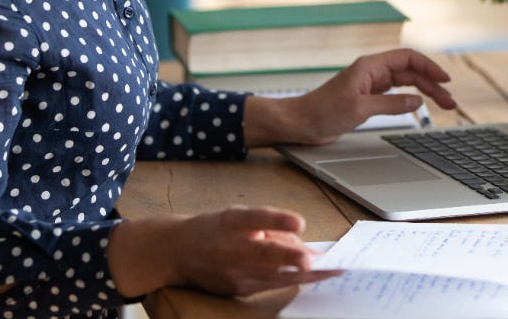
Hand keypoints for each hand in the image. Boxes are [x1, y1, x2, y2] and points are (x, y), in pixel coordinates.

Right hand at [108, 206, 340, 297]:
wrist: (178, 252)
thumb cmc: (216, 229)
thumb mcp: (240, 217)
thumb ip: (272, 226)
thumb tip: (305, 246)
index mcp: (231, 221)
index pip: (255, 218)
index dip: (277, 220)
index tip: (298, 222)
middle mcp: (230, 246)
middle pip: (264, 254)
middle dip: (292, 259)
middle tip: (317, 260)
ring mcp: (232, 272)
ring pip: (272, 275)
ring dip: (303, 274)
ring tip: (330, 270)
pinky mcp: (237, 290)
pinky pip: (269, 284)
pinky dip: (292, 280)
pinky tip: (311, 276)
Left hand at [245, 48, 457, 146]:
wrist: (300, 123)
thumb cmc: (322, 113)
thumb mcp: (359, 109)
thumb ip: (390, 104)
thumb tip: (417, 100)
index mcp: (369, 67)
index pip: (407, 59)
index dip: (429, 67)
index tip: (445, 80)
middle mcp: (371, 73)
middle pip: (410, 72)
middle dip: (432, 83)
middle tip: (450, 102)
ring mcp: (370, 85)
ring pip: (405, 84)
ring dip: (424, 92)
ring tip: (443, 105)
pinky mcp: (367, 99)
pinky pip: (395, 95)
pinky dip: (410, 99)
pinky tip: (420, 107)